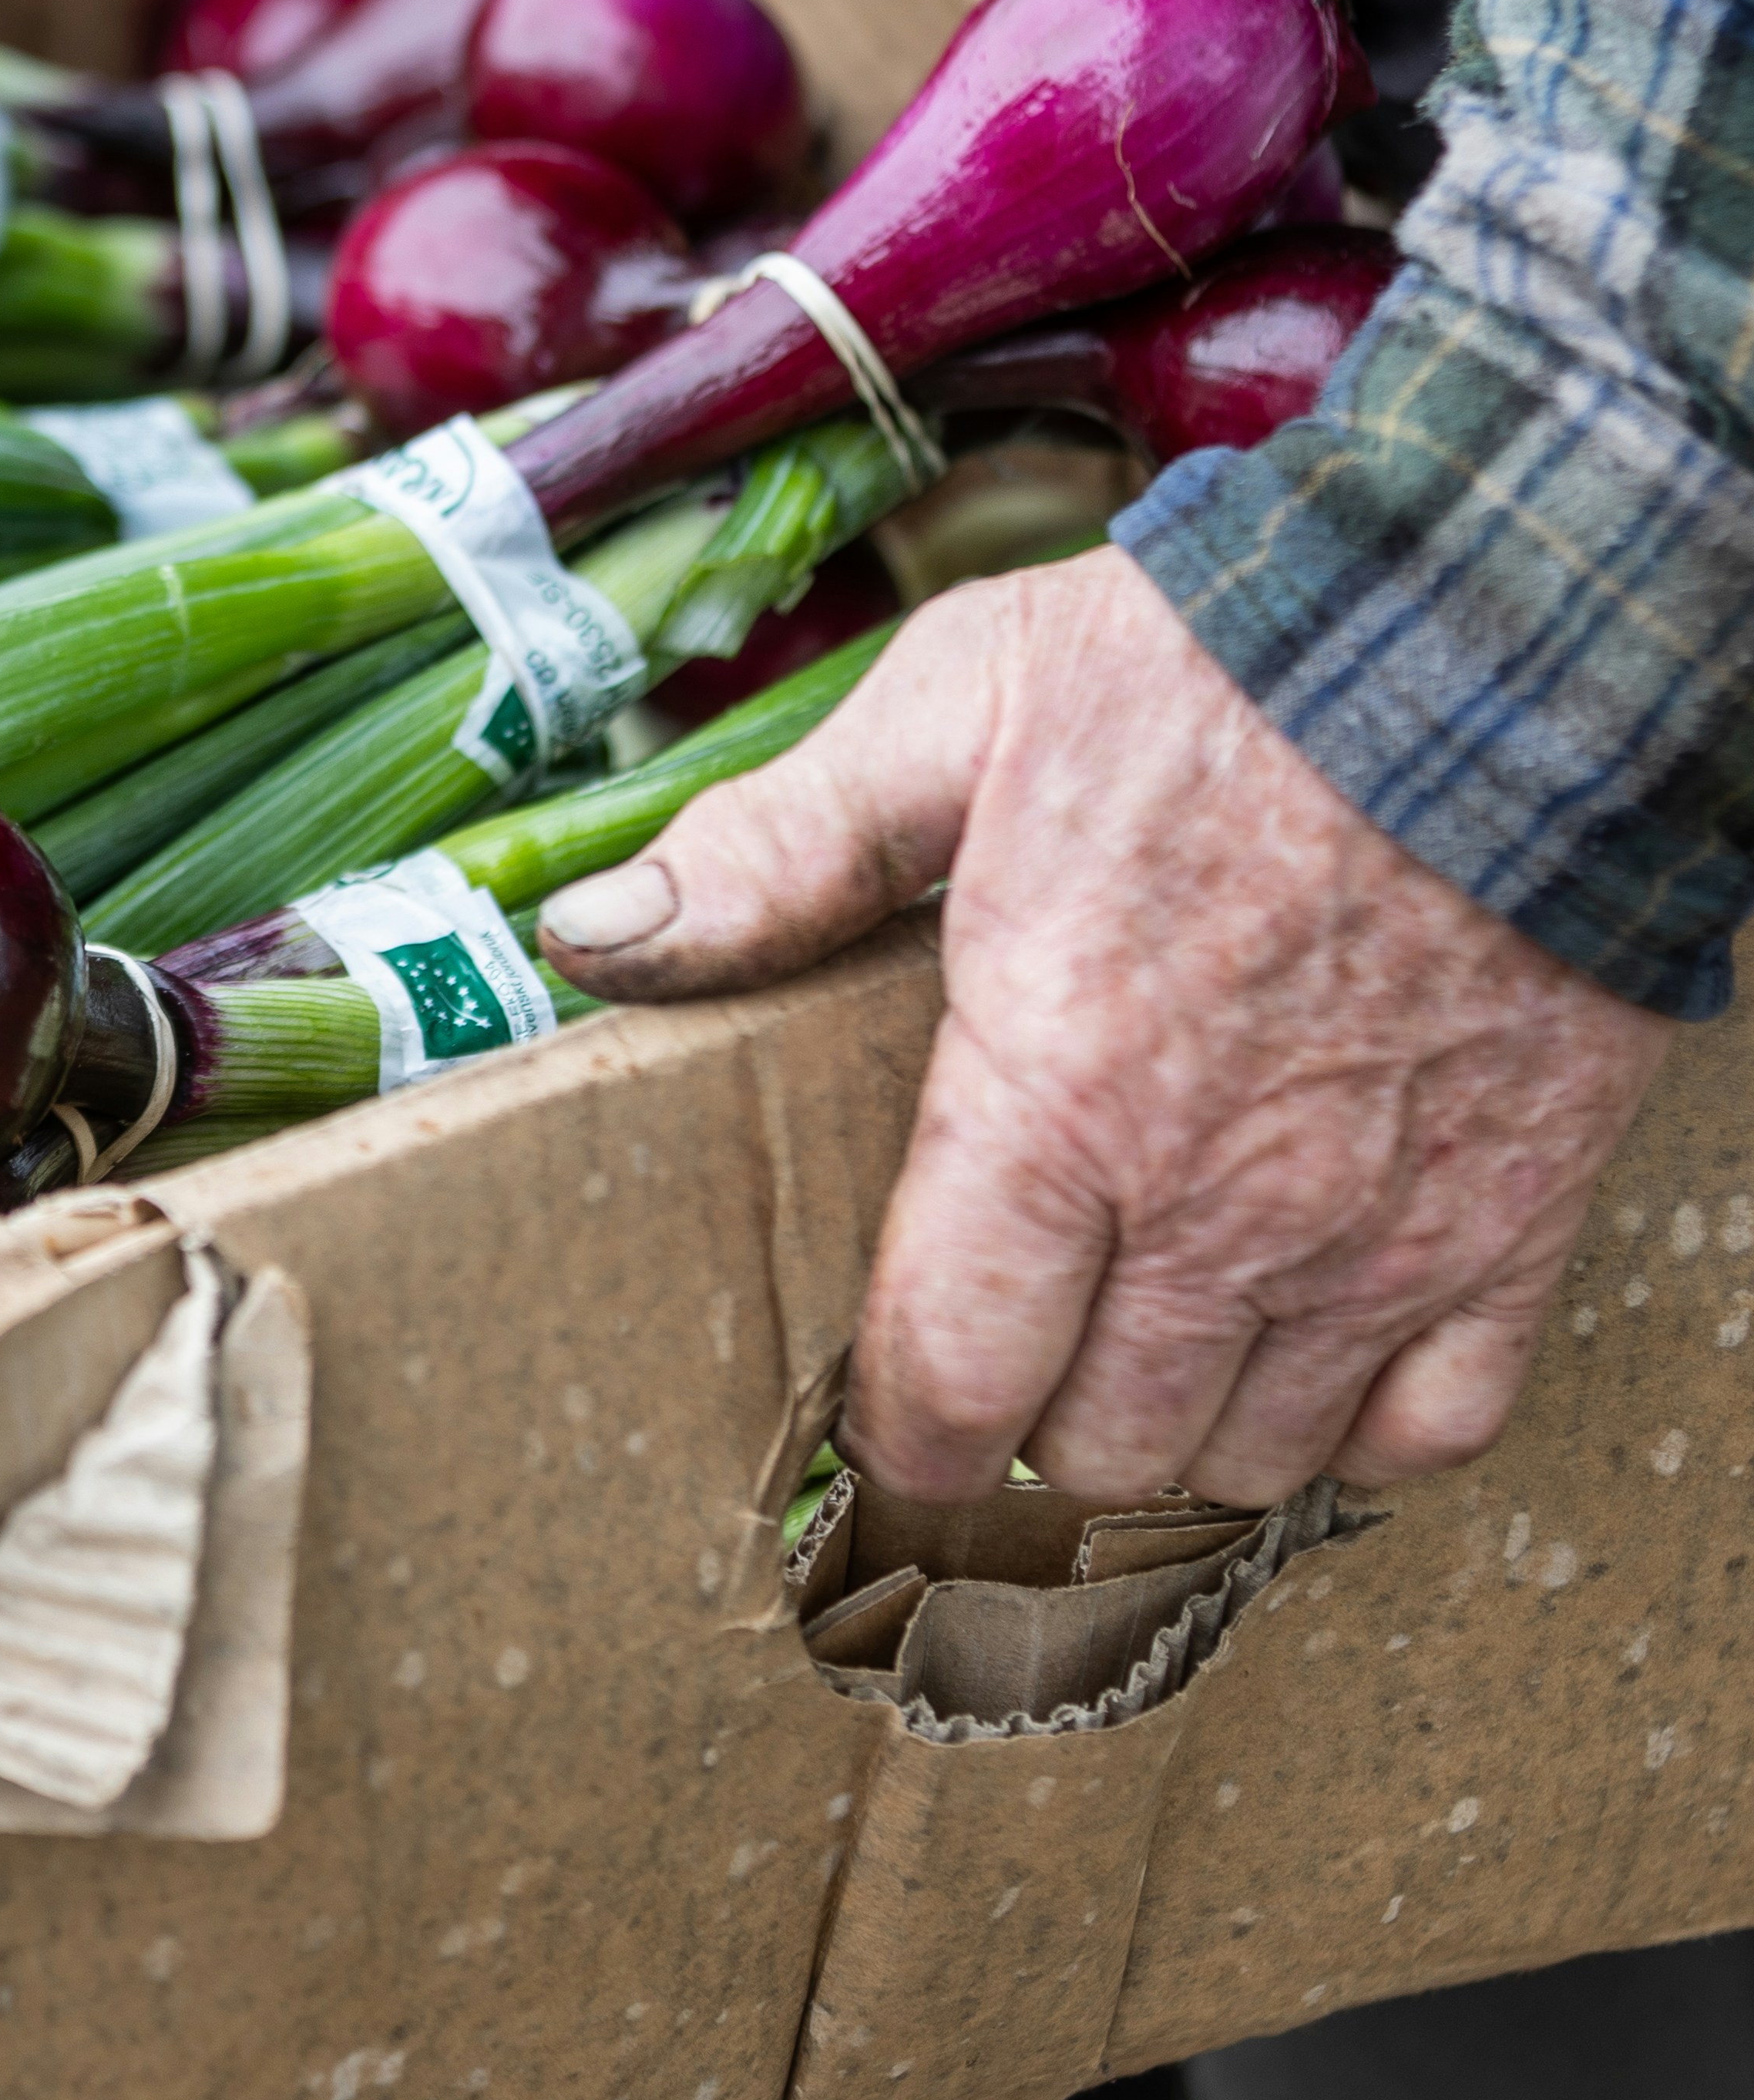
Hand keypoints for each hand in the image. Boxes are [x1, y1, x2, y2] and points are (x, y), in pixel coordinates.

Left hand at [539, 548, 1668, 1504]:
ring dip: (1182, 1428)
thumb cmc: (1214, 670)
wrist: (1497, 640)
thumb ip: (779, 849)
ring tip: (1147, 1347)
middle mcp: (1212, 1204)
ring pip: (1247, 1459)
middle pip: (1091, 1441)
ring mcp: (1372, 1235)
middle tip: (1018, 1346)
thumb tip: (589, 939)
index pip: (944, 1371)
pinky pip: (1425, 1430)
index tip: (876, 1423)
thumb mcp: (958, 707)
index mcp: (1055, 1091)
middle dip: (1030, 1418)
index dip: (893, 1432)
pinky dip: (1359, 1428)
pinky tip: (1308, 1356)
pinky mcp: (1510, 1225)